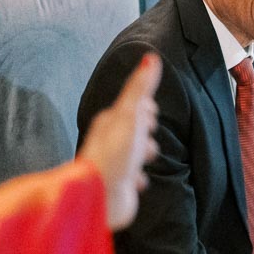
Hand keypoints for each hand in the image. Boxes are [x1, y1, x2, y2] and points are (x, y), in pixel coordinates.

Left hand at [80, 54, 162, 230]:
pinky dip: (139, 178)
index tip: (151, 115)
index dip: (146, 108)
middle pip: (135, 128)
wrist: (102, 195)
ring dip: (145, 153)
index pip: (133, 106)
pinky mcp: (120, 183)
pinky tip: (138, 181)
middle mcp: (110, 140)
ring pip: (136, 152)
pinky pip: (134, 177)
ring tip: (145, 159)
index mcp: (110, 120)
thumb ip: (140, 88)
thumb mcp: (130, 115)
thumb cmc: (116, 154)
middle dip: (147, 130)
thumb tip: (150, 57)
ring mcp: (115, 162)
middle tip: (147, 135)